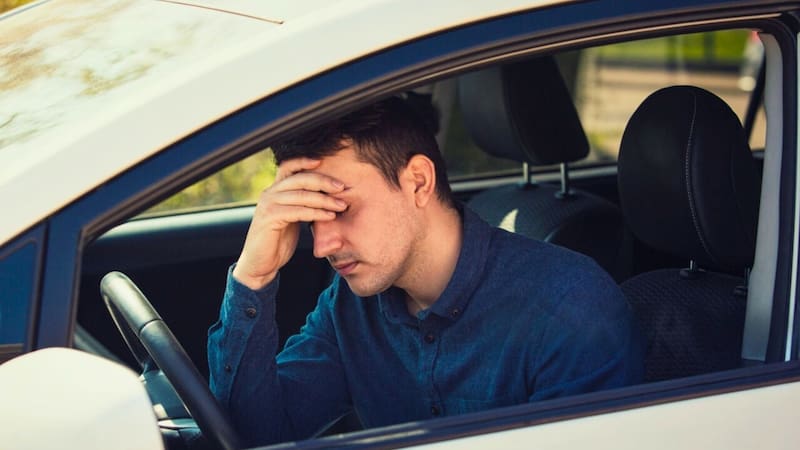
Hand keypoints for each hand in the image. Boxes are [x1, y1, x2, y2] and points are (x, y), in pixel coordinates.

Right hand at [233, 158, 346, 289]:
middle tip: (342, 188)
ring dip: (324, 200)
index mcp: (275, 190)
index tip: (323, 161)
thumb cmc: (279, 240)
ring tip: (341, 205)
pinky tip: (329, 216)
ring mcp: (268, 205)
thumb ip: (303, 204)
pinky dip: (316, 213)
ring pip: (301, 195)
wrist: (261, 264)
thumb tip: (329, 196)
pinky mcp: (269, 218)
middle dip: (323, 181)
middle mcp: (269, 193)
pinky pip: (297, 211)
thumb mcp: (293, 217)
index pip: (288, 166)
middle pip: (299, 178)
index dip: (304, 160)